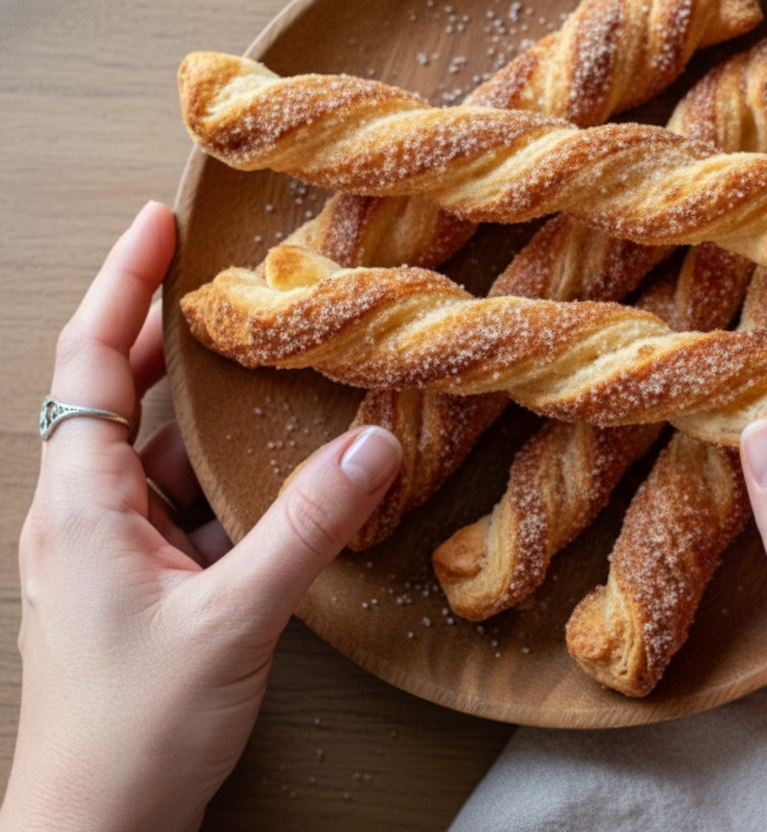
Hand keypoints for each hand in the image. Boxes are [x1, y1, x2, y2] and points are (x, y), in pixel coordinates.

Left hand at [2, 202, 402, 831]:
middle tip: (222, 280)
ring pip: (156, 457)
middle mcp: (86, 516)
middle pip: (119, 395)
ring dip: (202, 414)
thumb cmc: (136, 728)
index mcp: (82, 504)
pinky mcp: (138, 590)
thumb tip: (372, 445)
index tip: (160, 222)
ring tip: (261, 369)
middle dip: (165, 332)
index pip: (91, 361)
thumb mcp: (235, 616)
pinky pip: (180, 509)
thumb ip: (306, 525)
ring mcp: (109, 555)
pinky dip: (221, 481)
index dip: (123, 283)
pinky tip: (270, 478)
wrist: (94, 828)